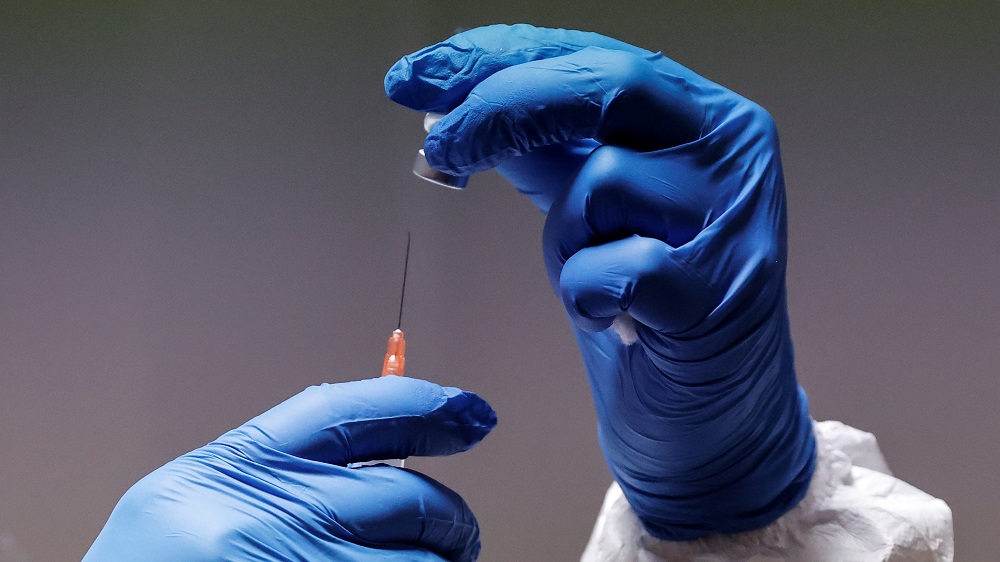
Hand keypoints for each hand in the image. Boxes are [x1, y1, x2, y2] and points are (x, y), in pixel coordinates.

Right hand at [83, 377, 495, 560]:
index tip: (471, 412)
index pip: (355, 411)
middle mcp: (266, 517)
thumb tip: (395, 462)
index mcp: (236, 469)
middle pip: (406, 494)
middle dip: (452, 517)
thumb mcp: (201, 502)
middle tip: (459, 533)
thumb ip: (285, 475)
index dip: (425, 402)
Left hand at [386, 24, 814, 539]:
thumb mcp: (593, 210)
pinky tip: (613, 318)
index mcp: (701, 115)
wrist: (710, 414)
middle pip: (606, 85)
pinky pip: (614, 266)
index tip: (417, 75)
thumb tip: (454, 105)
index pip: (592, 55)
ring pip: (603, 181)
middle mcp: (731, 150)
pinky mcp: (720, 292)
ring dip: (566, 237)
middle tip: (438, 144)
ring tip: (594, 278)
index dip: (497, 57)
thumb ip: (545, 151)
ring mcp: (734, 219)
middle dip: (502, 108)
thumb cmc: (649, 306)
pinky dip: (588, 292)